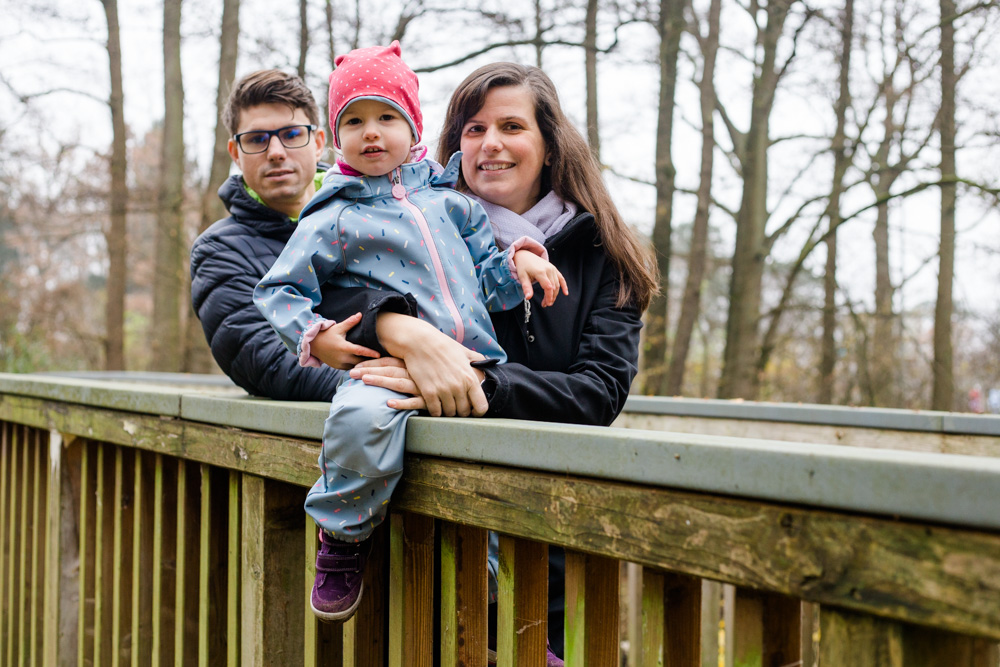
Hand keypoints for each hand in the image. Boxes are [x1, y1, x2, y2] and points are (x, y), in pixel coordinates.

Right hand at [309, 312, 380, 369]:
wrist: (313, 345)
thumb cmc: (327, 334)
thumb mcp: (338, 327)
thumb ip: (350, 322)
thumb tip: (360, 314)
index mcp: (343, 347)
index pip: (359, 351)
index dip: (369, 353)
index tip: (379, 355)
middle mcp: (342, 357)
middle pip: (360, 360)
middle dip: (370, 360)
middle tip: (382, 359)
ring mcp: (339, 364)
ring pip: (356, 366)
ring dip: (364, 364)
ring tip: (376, 363)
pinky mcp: (338, 368)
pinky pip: (350, 368)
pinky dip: (357, 366)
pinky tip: (365, 365)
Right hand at [374, 313, 488, 416]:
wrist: (420, 342)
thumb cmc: (443, 345)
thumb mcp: (464, 351)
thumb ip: (477, 361)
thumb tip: (487, 365)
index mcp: (470, 378)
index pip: (481, 406)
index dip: (478, 412)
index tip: (473, 410)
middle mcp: (458, 387)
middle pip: (464, 412)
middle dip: (461, 411)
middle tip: (456, 406)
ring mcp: (443, 390)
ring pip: (449, 413)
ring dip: (448, 412)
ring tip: (445, 405)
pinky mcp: (428, 392)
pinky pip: (435, 411)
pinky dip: (435, 411)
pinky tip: (435, 405)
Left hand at [512, 250, 567, 306]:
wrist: (525, 255)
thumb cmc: (523, 266)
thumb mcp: (522, 277)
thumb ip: (526, 287)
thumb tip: (528, 298)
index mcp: (540, 272)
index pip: (548, 287)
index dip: (548, 297)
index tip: (546, 304)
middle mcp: (548, 270)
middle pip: (553, 287)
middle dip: (551, 297)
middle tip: (545, 304)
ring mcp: (552, 268)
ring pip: (557, 284)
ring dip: (555, 294)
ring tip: (549, 301)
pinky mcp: (554, 268)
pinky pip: (561, 278)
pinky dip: (564, 286)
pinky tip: (565, 293)